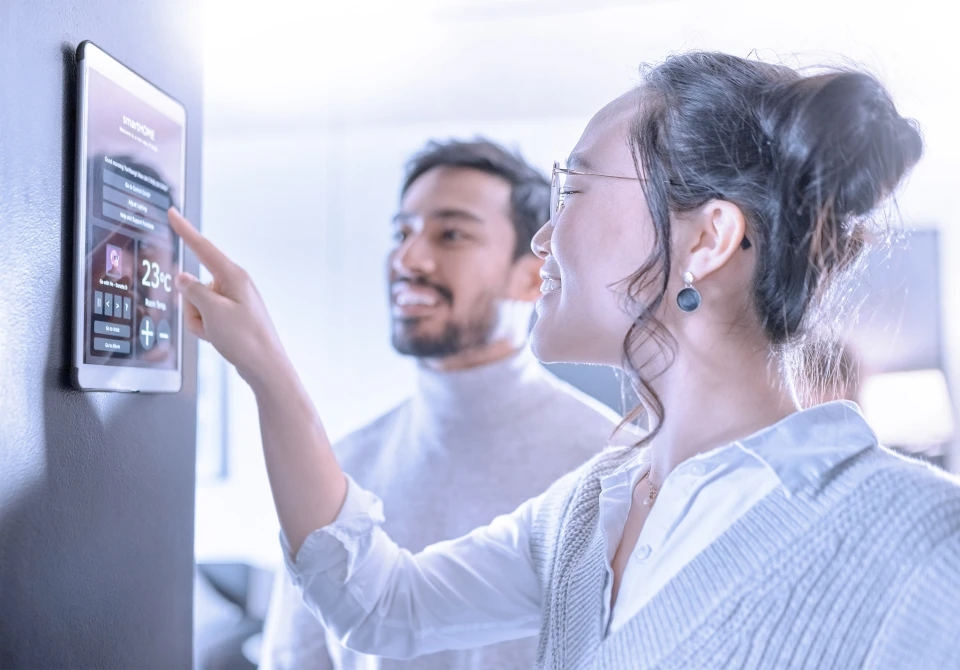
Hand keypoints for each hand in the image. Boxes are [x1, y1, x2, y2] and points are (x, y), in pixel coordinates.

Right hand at [168, 207, 286, 387]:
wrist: (264, 366)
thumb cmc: (246, 340)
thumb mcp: (212, 312)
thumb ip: (192, 291)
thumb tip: (183, 278)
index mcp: (234, 276)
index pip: (203, 247)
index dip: (185, 229)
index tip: (173, 213)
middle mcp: (235, 284)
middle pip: (194, 284)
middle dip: (192, 305)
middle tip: (208, 322)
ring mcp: (234, 300)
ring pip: (197, 303)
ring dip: (199, 320)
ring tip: (217, 332)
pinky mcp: (233, 314)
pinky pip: (207, 316)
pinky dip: (206, 327)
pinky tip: (219, 338)